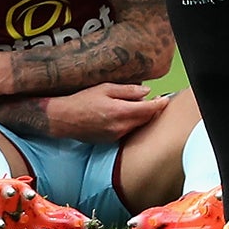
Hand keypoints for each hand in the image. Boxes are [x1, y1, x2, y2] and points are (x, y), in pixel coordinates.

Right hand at [40, 84, 166, 143]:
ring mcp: (116, 136)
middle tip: (154, 100)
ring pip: (137, 126)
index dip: (159, 104)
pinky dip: (131, 123)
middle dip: (152, 110)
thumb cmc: (82, 100)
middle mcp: (120, 127)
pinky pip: (127, 131)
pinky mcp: (111, 141)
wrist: (64, 119)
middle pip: (145, 120)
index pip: (148, 109)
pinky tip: (124, 115)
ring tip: (136, 105)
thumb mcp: (105, 88)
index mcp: (120, 112)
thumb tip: (147, 92)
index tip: (165, 100)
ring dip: (141, 117)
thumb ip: (128, 90)